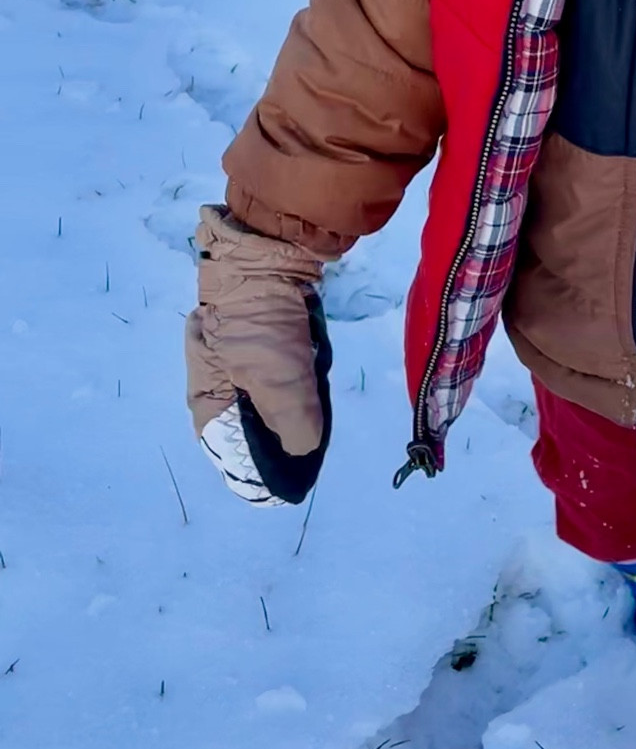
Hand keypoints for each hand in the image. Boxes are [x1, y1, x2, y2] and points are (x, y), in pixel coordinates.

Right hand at [185, 205, 331, 505]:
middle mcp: (215, 389)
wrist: (264, 258)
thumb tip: (303, 452)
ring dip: (287, 419)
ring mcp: (234, 366)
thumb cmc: (265, 325)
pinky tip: (310, 392)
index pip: (230, 457)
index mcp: (208, 404)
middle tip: (310, 457)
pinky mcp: (254, 346)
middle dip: (277, 447)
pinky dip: (291, 392)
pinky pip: (273, 381)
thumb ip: (295, 425)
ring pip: (263, 407)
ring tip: (315, 430)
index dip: (258, 476)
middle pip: (246, 433)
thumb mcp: (283, 381)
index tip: (289, 491)